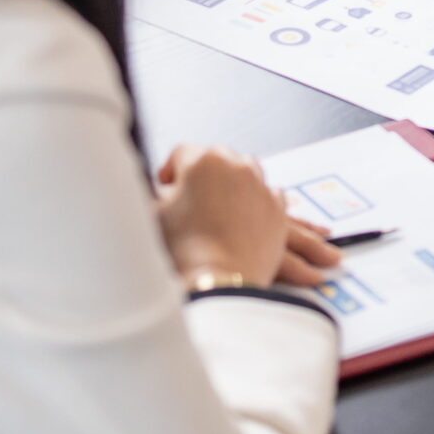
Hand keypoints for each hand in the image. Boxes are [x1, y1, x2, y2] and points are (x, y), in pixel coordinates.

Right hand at [155, 145, 341, 287]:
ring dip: (241, 180)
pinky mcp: (277, 210)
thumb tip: (160, 190)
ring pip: (252, 172)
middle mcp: (236, 166)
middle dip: (208, 171)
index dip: (171, 169)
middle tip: (197, 187)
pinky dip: (267, 201)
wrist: (215, 280)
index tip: (167, 184)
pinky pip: (275, 195)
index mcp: (202, 162)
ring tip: (236, 191)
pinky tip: (264, 209)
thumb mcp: (155, 213)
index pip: (183, 154)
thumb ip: (160, 195)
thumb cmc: (179, 248)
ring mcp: (260, 187)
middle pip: (220, 158)